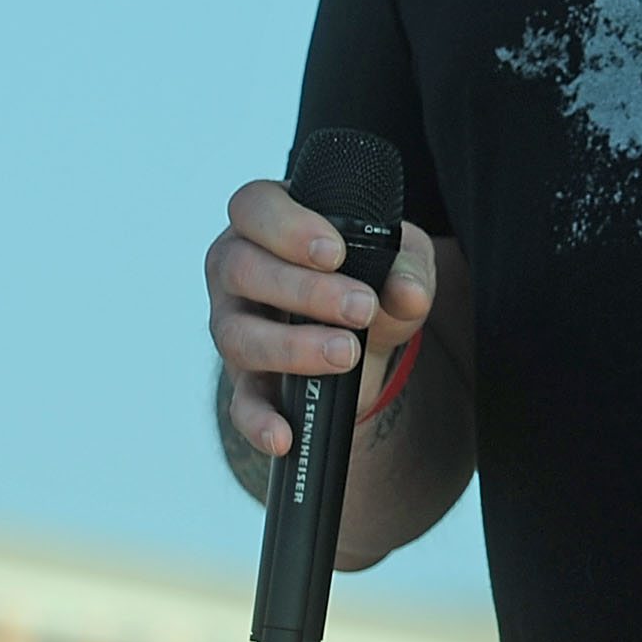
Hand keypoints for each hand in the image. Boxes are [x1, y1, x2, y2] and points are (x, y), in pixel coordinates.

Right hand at [206, 177, 436, 458]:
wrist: (362, 332)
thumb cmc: (369, 273)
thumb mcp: (397, 260)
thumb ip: (406, 268)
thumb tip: (408, 293)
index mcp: (266, 222)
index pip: (253, 207)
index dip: (286, 227)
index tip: (334, 252)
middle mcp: (235, 269)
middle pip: (242, 270)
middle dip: (304, 291)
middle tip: (362, 306)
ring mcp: (233, 325)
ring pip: (236, 335)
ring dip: (292, 347)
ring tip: (345, 354)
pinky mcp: (244, 380)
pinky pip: (239, 402)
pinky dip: (258, 421)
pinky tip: (283, 434)